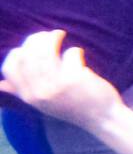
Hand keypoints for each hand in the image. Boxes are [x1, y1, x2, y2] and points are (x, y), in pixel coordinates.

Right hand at [0, 29, 123, 130]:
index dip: (17, 53)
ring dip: (52, 38)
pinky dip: (75, 50)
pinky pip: (70, 54)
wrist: (103, 119)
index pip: (10, 69)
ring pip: (46, 51)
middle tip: (48, 35)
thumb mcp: (43, 104)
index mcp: (29, 97)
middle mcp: (39, 92)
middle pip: (27, 55)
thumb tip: (0, 85)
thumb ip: (23, 92)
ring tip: (59, 34)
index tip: (29, 47)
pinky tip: (78, 52)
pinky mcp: (74, 79)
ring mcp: (57, 85)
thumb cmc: (74, 108)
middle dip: (35, 39)